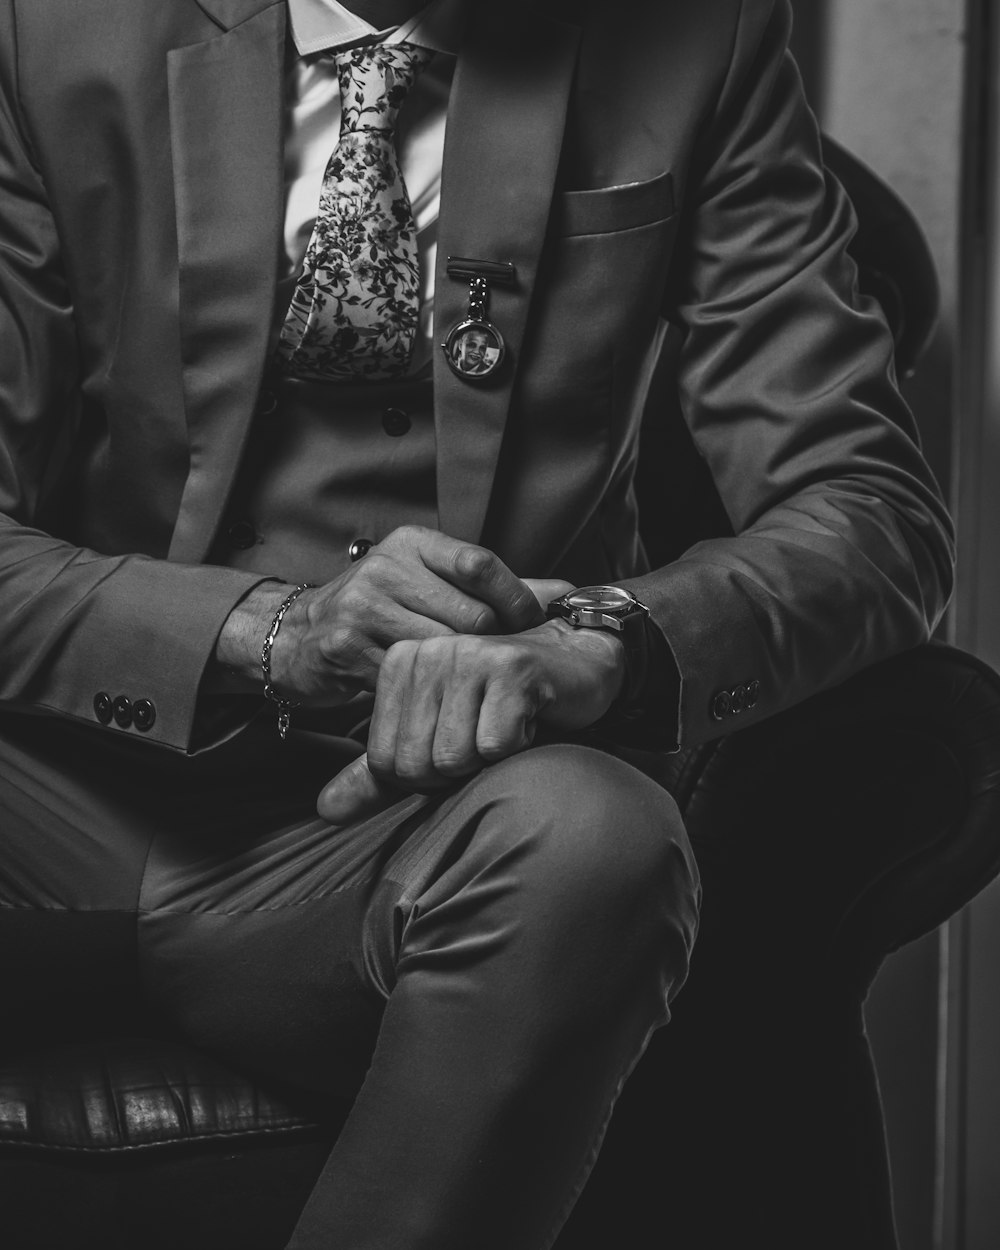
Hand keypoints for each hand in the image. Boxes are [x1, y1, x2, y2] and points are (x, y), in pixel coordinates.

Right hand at [215, 525, 569, 704]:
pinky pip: (408, 679)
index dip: (515, 599)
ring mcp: (361, 607)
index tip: (530, 626)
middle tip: (494, 666)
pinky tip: (428, 696)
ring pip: (442, 651)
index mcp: (411, 544)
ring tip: (465, 684)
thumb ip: (497, 589)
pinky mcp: (344, 648)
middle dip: (489, 646)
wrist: (295, 638)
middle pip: (468, 615)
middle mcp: (385, 568)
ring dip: (460, 676)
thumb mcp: (430, 584)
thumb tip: (570, 592)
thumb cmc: (379, 611)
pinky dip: (425, 693)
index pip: (479, 563)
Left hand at [316, 618, 624, 824]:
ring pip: (455, 758)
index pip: (386, 762)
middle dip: (459, 770)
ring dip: (489, 760)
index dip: (428, 772)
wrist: (577, 665)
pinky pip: (497, 747)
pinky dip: (519, 746)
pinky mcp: (511, 668)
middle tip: (486, 735)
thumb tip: (325, 812)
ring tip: (506, 724)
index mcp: (400, 662)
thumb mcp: (435, 738)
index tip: (461, 737)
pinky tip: (530, 717)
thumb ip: (379, 777)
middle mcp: (428, 651)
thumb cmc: (502, 704)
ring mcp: (468, 655)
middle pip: (419, 764)